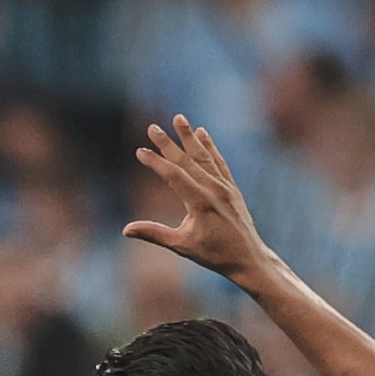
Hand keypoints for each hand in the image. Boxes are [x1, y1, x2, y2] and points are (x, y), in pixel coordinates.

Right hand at [122, 115, 272, 284]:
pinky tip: (202, 133)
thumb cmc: (213, 254)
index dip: (155, 163)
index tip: (140, 151)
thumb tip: (126, 230)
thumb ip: (154, 234)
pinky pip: (219, 162)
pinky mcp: (231, 187)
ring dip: (190, 136)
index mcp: (200, 202)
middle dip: (168, 143)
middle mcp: (213, 188)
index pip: (173, 175)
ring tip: (179, 118)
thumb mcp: (181, 245)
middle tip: (153, 127)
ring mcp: (224, 186)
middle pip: (187, 160)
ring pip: (204, 156)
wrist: (248, 257)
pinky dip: (210, 147)